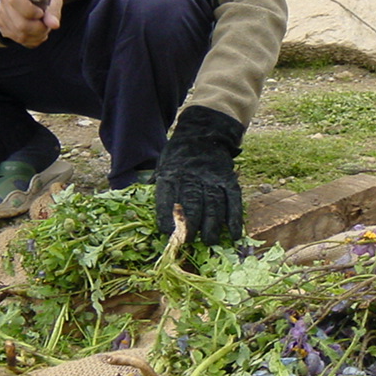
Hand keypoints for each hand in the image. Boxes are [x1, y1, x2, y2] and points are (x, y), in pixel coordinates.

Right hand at [0, 0, 61, 46]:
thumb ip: (53, 11)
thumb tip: (54, 25)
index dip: (31, 11)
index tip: (41, 13)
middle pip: (20, 24)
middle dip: (39, 28)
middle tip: (47, 24)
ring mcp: (0, 13)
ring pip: (20, 35)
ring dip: (37, 35)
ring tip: (43, 27)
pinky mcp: (1, 25)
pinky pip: (18, 39)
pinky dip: (32, 39)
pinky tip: (36, 32)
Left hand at [155, 105, 245, 244]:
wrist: (203, 133)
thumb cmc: (179, 154)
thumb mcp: (161, 164)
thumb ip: (156, 185)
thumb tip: (140, 205)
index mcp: (172, 173)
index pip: (167, 196)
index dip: (165, 216)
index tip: (165, 232)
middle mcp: (193, 177)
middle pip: (192, 203)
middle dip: (191, 226)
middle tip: (189, 242)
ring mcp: (213, 179)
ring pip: (214, 204)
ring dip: (213, 225)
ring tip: (211, 241)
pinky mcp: (229, 180)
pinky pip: (233, 200)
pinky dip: (234, 218)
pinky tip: (234, 233)